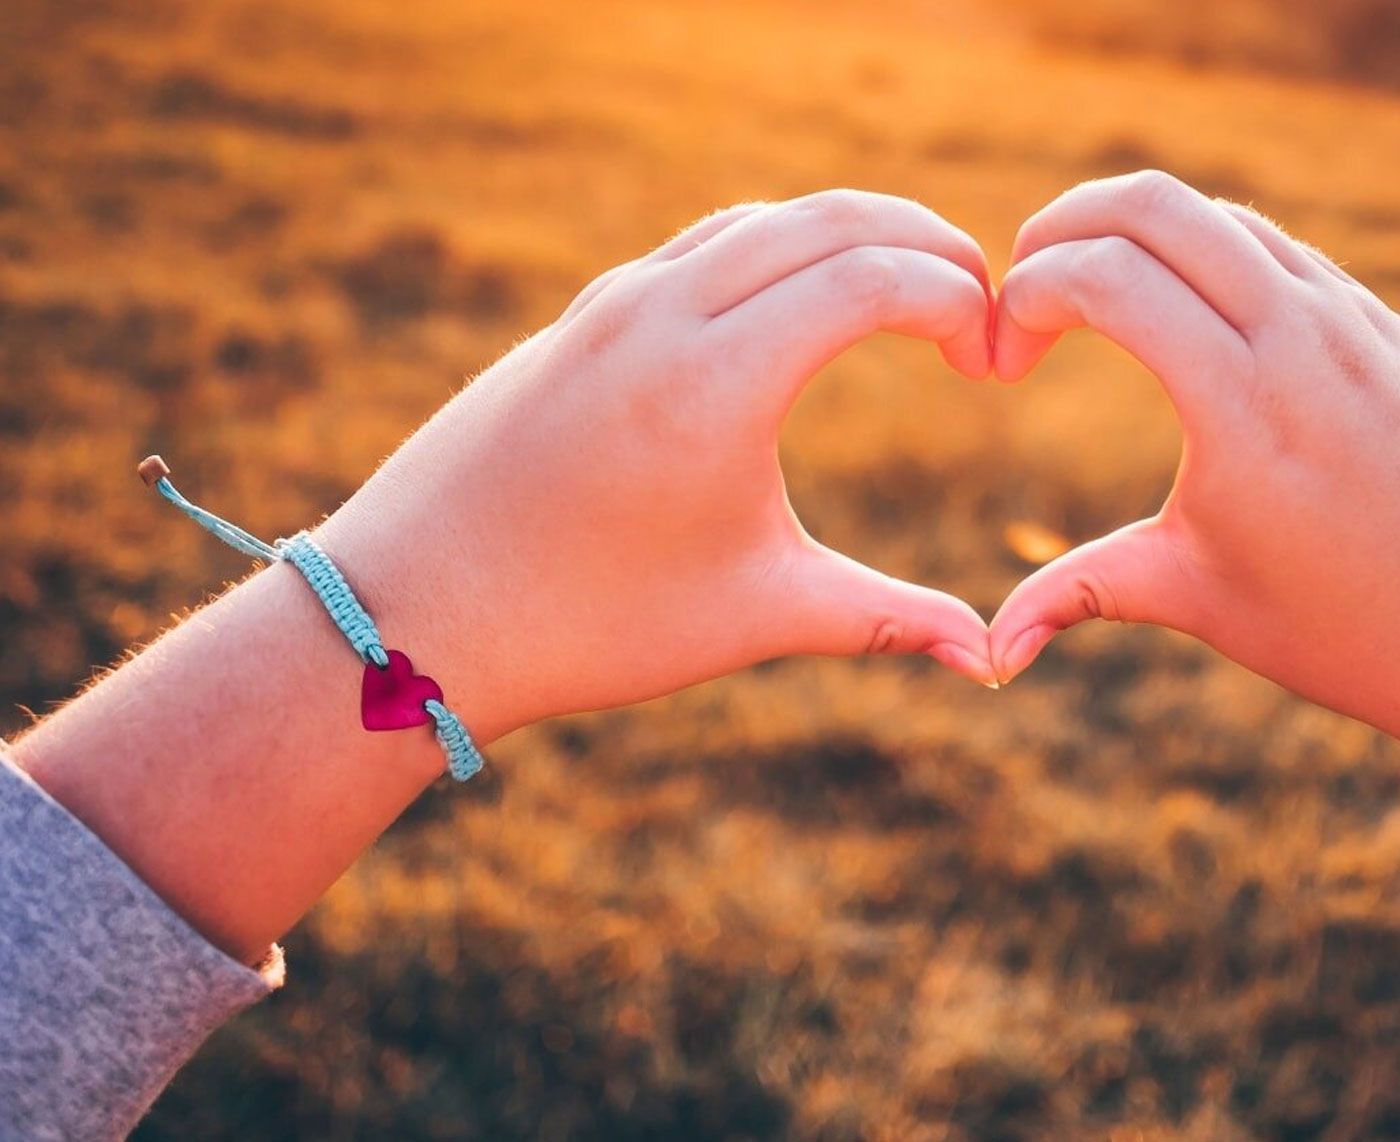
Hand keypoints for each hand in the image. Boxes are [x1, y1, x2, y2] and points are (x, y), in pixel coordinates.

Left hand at [322, 189, 999, 743]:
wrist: (417, 611)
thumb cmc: (588, 624)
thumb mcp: (751, 614)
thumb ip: (883, 617)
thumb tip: (992, 660)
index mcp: (716, 381)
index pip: (875, 275)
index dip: (960, 301)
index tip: (992, 362)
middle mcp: (660, 313)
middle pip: (829, 218)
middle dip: (924, 242)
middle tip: (977, 302)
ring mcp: (609, 306)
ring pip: (756, 221)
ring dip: (845, 234)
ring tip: (904, 291)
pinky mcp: (577, 320)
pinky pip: (694, 247)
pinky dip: (770, 250)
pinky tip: (792, 304)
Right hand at [989, 170, 1399, 734]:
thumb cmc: (1336, 621)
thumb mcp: (1194, 598)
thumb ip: (1076, 596)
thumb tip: (993, 653)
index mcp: (1244, 405)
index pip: (1109, 276)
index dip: (1024, 297)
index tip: (1000, 364)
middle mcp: (1300, 336)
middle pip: (1150, 203)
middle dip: (1055, 232)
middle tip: (1017, 301)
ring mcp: (1343, 314)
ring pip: (1207, 208)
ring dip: (1119, 234)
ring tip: (1074, 307)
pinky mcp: (1366, 314)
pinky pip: (1259, 239)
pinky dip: (1184, 249)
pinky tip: (1154, 315)